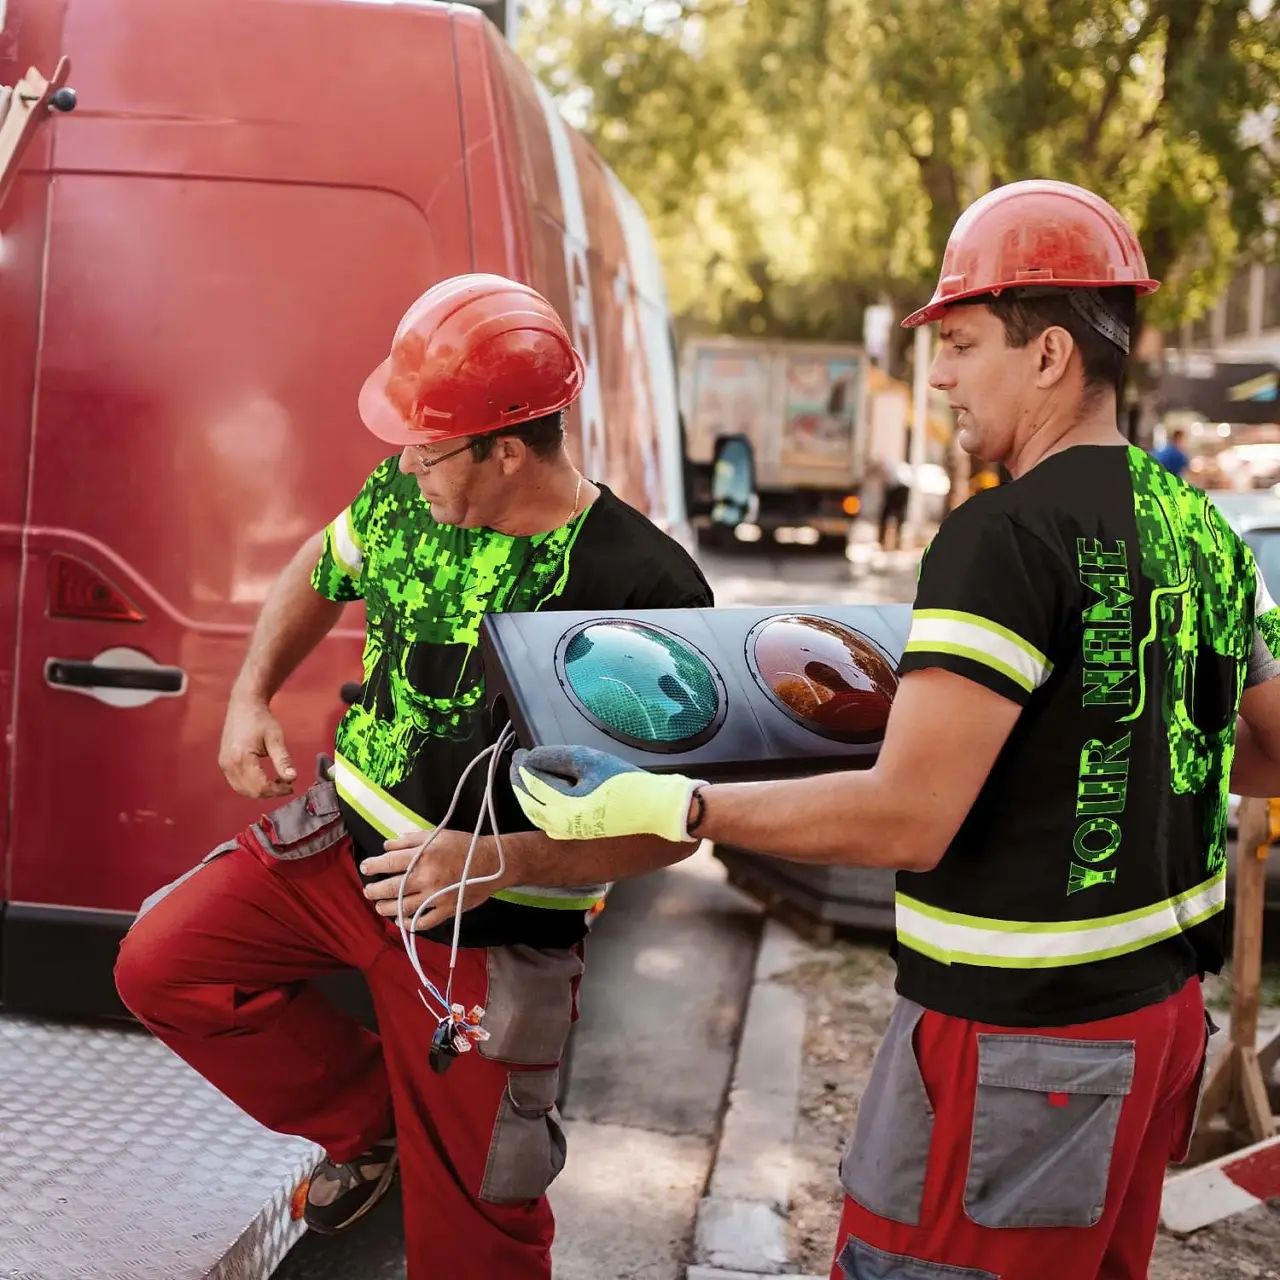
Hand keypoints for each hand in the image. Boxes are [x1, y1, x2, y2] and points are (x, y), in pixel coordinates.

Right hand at [218, 695, 296, 797]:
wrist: (244, 705)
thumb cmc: (261, 719)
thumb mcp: (275, 738)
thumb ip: (283, 760)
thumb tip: (293, 778)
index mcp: (242, 759)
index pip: (260, 786)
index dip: (278, 790)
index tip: (291, 786)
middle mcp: (229, 765)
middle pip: (250, 792)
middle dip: (270, 793)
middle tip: (286, 786)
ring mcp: (224, 765)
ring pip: (242, 790)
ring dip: (260, 791)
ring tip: (277, 783)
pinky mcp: (223, 763)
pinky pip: (236, 783)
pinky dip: (250, 786)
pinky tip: (264, 779)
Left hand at [359, 829, 507, 930]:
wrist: (493, 863)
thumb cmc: (464, 845)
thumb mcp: (438, 834)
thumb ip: (411, 839)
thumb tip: (387, 845)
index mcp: (423, 856)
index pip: (388, 862)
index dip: (373, 866)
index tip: (365, 868)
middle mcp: (426, 877)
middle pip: (390, 888)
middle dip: (374, 890)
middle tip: (367, 891)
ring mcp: (435, 896)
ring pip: (402, 907)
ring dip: (386, 908)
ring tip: (379, 906)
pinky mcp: (446, 910)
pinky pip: (423, 922)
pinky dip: (409, 924)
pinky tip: (401, 921)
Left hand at [510, 745, 701, 842]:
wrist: (656, 809)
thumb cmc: (626, 782)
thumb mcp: (591, 760)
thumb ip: (557, 758)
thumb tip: (532, 757)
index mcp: (563, 805)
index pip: (532, 782)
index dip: (522, 765)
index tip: (519, 752)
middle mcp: (561, 824)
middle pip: (529, 802)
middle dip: (520, 781)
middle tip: (518, 763)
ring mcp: (570, 833)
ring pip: (537, 815)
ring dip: (528, 796)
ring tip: (526, 778)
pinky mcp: (579, 834)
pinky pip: (549, 822)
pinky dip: (540, 809)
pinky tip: (544, 799)